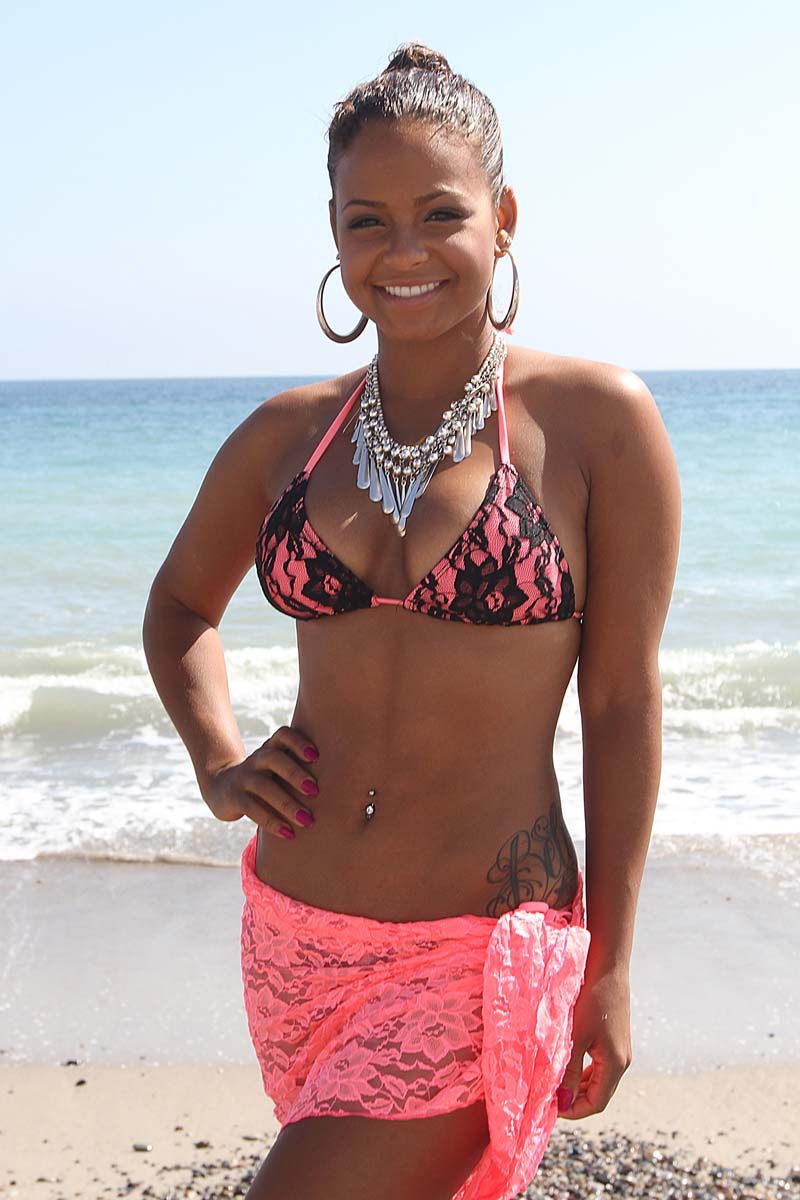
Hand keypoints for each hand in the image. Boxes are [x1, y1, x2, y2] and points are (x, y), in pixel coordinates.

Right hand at [204, 725, 319, 839]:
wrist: (222, 788)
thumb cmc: (266, 779)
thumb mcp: (279, 769)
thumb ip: (302, 769)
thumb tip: (347, 782)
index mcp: (270, 748)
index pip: (283, 735)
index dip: (299, 742)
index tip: (317, 756)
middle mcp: (256, 759)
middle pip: (274, 759)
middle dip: (295, 774)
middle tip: (316, 791)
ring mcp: (244, 777)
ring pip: (264, 786)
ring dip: (287, 804)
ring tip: (307, 821)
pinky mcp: (234, 798)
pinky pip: (252, 808)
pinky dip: (272, 821)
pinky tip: (289, 833)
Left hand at [556, 964, 632, 1119]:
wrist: (608, 965)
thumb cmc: (591, 998)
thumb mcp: (576, 1036)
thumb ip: (569, 1070)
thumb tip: (562, 1102)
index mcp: (615, 1064)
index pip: (596, 1103)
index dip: (573, 1110)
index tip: (550, 1107)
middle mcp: (621, 1060)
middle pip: (598, 1093)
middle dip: (574, 1099)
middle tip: (548, 1094)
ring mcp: (619, 1048)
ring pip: (598, 1078)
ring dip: (578, 1084)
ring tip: (554, 1079)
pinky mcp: (614, 1036)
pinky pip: (599, 1063)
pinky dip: (583, 1069)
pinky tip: (567, 1060)